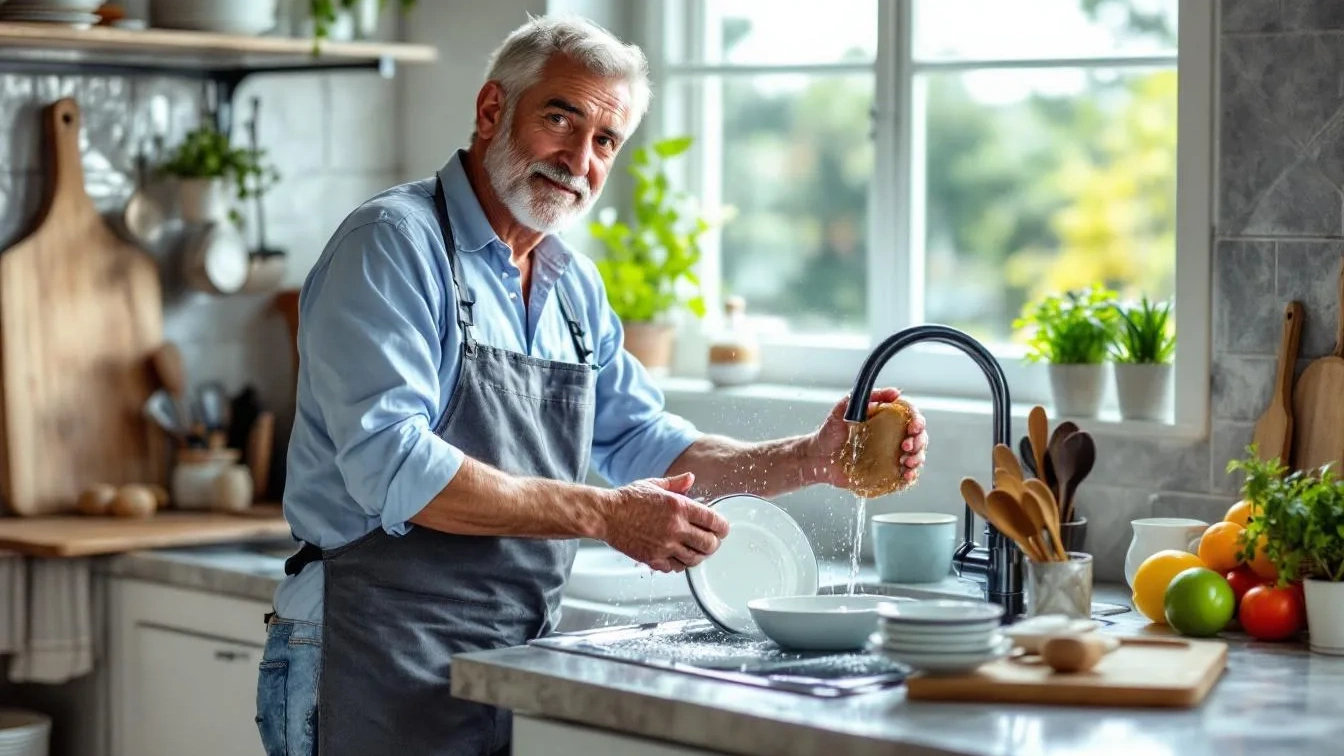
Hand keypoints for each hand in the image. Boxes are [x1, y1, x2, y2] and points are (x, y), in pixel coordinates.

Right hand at [600, 473, 730, 572]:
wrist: (605, 515)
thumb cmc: (627, 499)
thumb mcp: (654, 484)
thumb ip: (676, 483)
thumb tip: (691, 479)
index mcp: (679, 507)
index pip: (714, 521)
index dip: (723, 527)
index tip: (722, 529)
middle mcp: (675, 527)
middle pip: (709, 544)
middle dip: (714, 543)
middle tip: (711, 541)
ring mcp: (665, 545)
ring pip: (695, 558)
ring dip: (699, 555)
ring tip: (696, 550)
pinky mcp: (654, 559)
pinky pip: (676, 567)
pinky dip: (681, 564)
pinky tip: (678, 556)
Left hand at [808, 387, 927, 488]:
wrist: (816, 458)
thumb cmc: (829, 432)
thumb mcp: (844, 408)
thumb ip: (866, 397)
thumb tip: (895, 393)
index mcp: (886, 420)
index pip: (911, 417)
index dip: (918, 421)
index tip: (913, 427)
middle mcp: (892, 438)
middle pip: (919, 437)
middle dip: (920, 441)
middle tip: (907, 445)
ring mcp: (889, 457)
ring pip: (916, 457)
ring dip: (917, 459)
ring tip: (906, 461)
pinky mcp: (884, 474)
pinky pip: (904, 477)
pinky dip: (910, 477)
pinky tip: (906, 476)